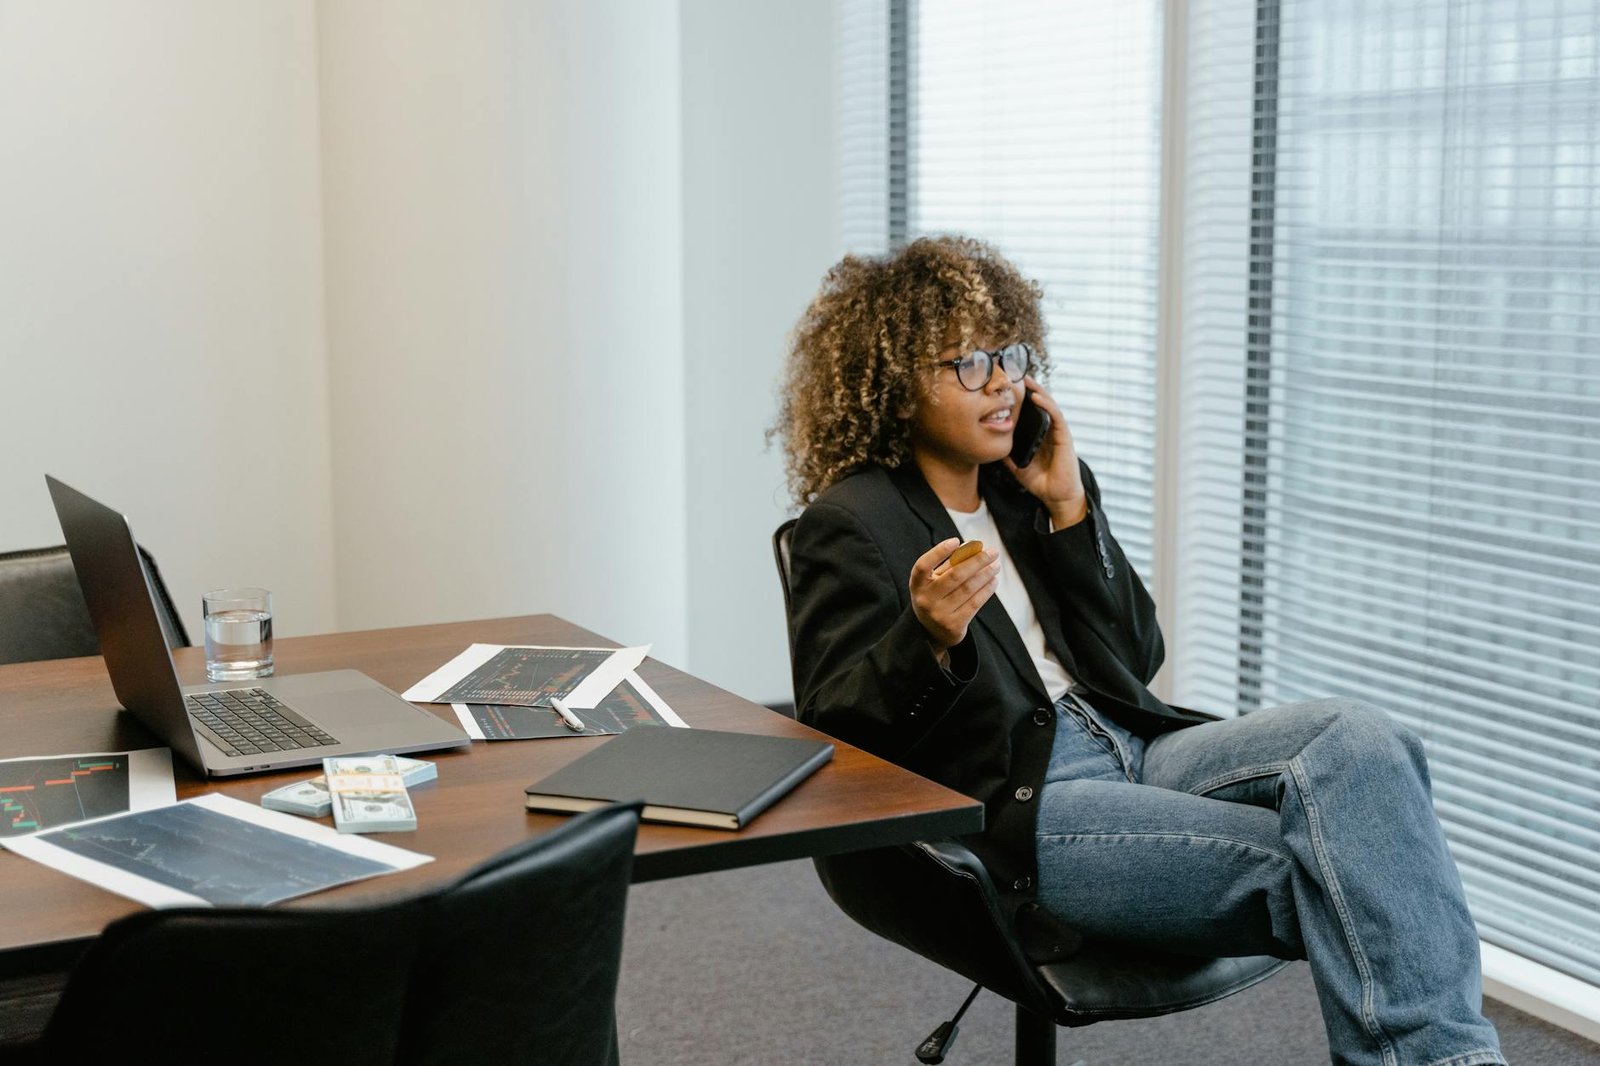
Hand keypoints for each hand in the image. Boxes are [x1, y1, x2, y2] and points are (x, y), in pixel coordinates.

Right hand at [910, 537, 1000, 657]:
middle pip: (955, 575)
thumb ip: (950, 563)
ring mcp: (939, 614)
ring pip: (968, 588)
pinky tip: (993, 580)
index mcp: (917, 584)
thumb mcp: (935, 580)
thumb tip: (972, 545)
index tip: (956, 540)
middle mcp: (925, 599)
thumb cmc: (936, 596)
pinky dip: (986, 590)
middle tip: (993, 552)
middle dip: (977, 561)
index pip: (923, 565)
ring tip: (996, 565)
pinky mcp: (953, 625)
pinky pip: (974, 603)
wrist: (932, 632)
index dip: (938, 552)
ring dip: (986, 574)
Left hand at [1003, 377, 1086, 527]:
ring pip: (1048, 405)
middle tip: (1015, 375)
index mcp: (1038, 435)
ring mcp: (1057, 432)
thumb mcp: (1017, 467)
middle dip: (1028, 389)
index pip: (1029, 412)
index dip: (1020, 400)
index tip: (1006, 388)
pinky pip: (1056, 416)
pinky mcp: (1064, 436)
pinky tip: (1037, 397)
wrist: (1056, 496)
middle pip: (1039, 404)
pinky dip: (1047, 405)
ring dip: (1038, 390)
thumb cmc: (1041, 481)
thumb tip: (991, 446)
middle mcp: (1048, 430)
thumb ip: (1007, 456)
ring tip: (1025, 379)